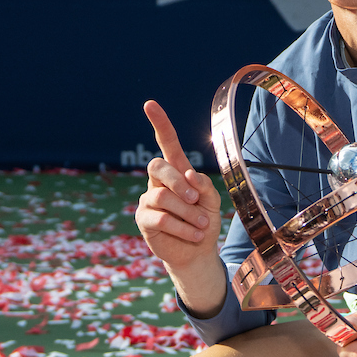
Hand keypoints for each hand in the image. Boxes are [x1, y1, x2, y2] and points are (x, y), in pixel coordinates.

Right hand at [135, 100, 226, 314]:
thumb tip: (189, 175)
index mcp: (177, 171)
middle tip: (196, 200)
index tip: (150, 104)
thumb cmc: (204, 221)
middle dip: (179, 182)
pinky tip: (194, 233)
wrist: (198, 252)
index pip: (166, 144)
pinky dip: (182, 226)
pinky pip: (160, 218)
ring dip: (187, 212)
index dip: (160, 124)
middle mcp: (159, 182)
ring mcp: (148, 200)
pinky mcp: (143, 219)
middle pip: (159, 167)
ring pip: (162, 196)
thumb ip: (204, 186)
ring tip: (202, 224)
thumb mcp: (212, 202)